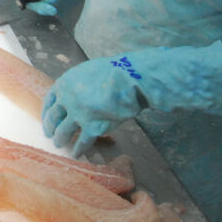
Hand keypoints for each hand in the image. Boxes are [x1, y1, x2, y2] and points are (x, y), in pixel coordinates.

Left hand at [43, 42, 221, 155]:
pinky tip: (82, 152)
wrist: (172, 72)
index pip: (61, 87)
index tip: (50, 115)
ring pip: (68, 120)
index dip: (54, 103)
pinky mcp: (103, 111)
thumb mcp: (129, 71)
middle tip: (52, 136)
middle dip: (53, 120)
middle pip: (58, 103)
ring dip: (66, 134)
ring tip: (66, 147)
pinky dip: (83, 142)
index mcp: (90, 69)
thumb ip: (113, 81)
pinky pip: (86, 131)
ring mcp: (91, 95)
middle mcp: (85, 80)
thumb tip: (107, 86)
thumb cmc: (153, 71)